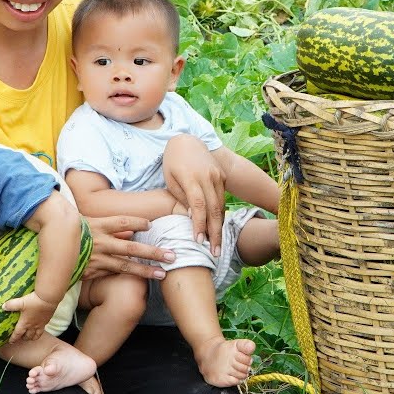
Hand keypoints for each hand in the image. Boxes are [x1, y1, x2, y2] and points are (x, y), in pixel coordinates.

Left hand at [2, 292, 57, 340]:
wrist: (48, 298)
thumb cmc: (34, 301)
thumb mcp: (20, 302)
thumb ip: (11, 305)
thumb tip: (3, 307)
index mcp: (25, 323)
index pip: (18, 334)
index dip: (13, 339)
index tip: (11, 342)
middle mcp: (33, 326)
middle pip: (28, 336)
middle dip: (24, 338)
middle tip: (21, 338)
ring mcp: (41, 324)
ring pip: (37, 335)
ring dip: (32, 337)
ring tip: (30, 337)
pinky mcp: (47, 320)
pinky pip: (43, 329)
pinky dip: (40, 330)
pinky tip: (39, 327)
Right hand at [81, 215, 175, 280]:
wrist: (50, 247)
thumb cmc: (73, 233)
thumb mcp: (91, 224)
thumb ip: (113, 228)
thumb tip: (132, 232)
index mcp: (99, 225)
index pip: (124, 221)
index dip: (138, 222)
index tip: (151, 225)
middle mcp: (100, 242)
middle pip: (131, 247)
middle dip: (153, 252)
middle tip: (172, 255)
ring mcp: (96, 258)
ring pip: (125, 265)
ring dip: (145, 270)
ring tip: (163, 274)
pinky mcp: (91, 271)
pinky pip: (112, 275)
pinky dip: (127, 278)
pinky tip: (141, 283)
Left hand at [163, 134, 225, 254]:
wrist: (187, 141)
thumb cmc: (173, 163)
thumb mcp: (170, 179)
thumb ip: (181, 198)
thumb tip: (194, 218)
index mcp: (191, 177)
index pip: (198, 205)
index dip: (199, 225)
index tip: (198, 241)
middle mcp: (208, 177)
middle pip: (214, 209)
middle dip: (215, 233)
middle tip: (214, 253)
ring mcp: (218, 176)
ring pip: (221, 206)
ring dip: (219, 227)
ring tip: (217, 246)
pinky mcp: (222, 177)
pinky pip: (222, 199)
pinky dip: (220, 215)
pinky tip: (217, 229)